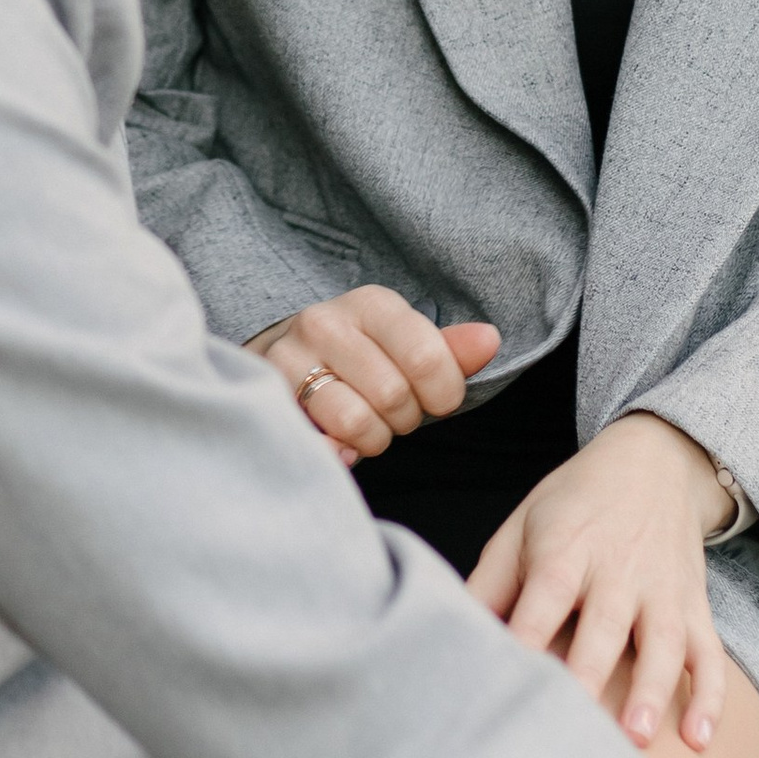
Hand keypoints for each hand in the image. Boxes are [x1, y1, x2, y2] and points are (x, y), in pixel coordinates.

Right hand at [248, 289, 500, 465]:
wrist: (282, 358)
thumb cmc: (360, 357)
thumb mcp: (406, 346)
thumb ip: (449, 350)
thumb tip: (490, 340)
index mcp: (372, 304)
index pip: (428, 360)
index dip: (443, 395)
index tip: (436, 399)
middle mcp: (325, 321)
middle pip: (395, 396)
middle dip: (404, 419)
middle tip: (392, 411)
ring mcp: (289, 358)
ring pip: (357, 423)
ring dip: (372, 439)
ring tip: (365, 423)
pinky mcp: (268, 396)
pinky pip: (320, 443)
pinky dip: (338, 453)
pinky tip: (337, 441)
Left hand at [467, 414, 733, 752]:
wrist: (655, 460)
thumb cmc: (574, 503)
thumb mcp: (522, 526)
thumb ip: (489, 583)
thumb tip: (452, 637)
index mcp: (565, 550)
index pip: (544, 597)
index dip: (527, 637)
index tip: (508, 682)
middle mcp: (617, 571)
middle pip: (604, 625)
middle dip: (590, 674)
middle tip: (575, 727)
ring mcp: (661, 590)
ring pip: (662, 643)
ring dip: (652, 690)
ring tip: (637, 737)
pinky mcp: (693, 606)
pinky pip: (708, 653)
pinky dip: (709, 695)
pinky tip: (700, 738)